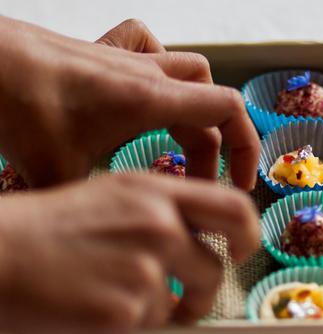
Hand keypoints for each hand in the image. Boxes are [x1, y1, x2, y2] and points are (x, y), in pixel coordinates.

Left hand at [0, 17, 258, 188]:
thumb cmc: (20, 107)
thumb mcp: (59, 171)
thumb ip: (95, 209)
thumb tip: (108, 244)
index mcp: (151, 100)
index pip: (228, 111)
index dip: (247, 148)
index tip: (239, 183)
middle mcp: (150, 75)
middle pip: (213, 105)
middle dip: (216, 150)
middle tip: (196, 186)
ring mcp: (130, 59)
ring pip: (193, 74)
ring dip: (198, 110)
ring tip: (181, 143)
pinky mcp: (108, 52)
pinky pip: (152, 47)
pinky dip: (163, 69)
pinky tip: (149, 93)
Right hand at [0, 173, 258, 333]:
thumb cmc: (45, 226)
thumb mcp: (113, 196)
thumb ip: (161, 212)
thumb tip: (195, 242)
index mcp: (156, 193)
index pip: (234, 208)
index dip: (247, 234)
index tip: (240, 251)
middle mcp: (158, 226)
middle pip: (213, 272)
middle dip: (203, 295)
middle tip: (187, 305)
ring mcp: (143, 269)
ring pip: (172, 307)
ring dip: (143, 310)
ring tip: (100, 292)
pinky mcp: (123, 312)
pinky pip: (138, 332)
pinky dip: (113, 330)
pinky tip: (82, 308)